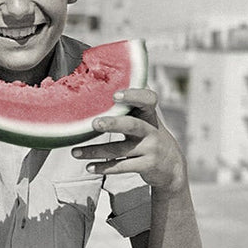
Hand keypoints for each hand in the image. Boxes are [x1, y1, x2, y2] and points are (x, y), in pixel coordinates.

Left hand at [72, 87, 187, 192]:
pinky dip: (104, 167)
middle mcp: (151, 130)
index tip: (114, 94)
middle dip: (112, 124)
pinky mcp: (147, 166)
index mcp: (149, 115)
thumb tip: (106, 80)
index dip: (133, 96)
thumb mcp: (146, 119)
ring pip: (120, 150)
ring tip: (75, 152)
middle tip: (94, 123)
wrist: (172, 166)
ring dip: (95, 151)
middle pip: (132, 125)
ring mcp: (150, 149)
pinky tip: (89, 167)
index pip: (148, 99)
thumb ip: (132, 104)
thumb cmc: (150, 135)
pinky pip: (122, 166)